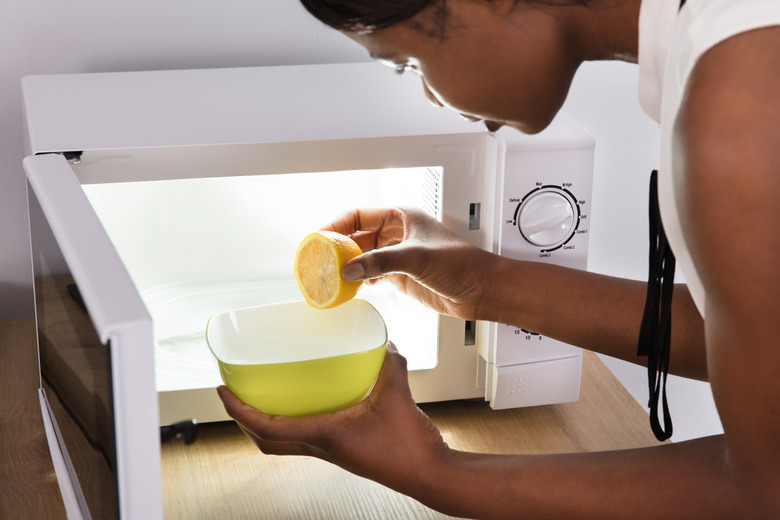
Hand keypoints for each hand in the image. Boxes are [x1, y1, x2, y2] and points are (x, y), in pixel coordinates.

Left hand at [216, 343, 452, 494]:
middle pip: (265, 441)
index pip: (265, 427)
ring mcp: (330, 453)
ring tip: (261, 397)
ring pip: (282, 443)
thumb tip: (383, 342)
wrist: (429, 473)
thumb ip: (388, 362)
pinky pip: (304, 439)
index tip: (223, 390)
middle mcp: (320, 448)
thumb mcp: (397, 392)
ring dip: (264, 424)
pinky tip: (306, 403)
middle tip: (235, 394)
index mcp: (323, 436)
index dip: (238, 410)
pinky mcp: (342, 452)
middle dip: (243, 418)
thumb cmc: (410, 446)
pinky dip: (292, 423)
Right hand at [322, 207, 495, 319]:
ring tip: (330, 275)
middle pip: (358, 236)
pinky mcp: (400, 275)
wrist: (481, 290)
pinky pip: (372, 273)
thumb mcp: (416, 258)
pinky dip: (359, 279)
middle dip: (339, 248)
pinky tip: (351, 286)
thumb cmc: (462, 264)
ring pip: (363, 256)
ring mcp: (398, 255)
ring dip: (348, 265)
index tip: (320, 237)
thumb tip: (350, 270)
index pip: (359, 215)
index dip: (337, 224)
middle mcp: (397, 234)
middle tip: (319, 260)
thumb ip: (381, 262)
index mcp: (401, 217)